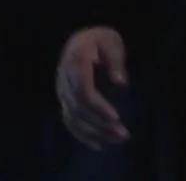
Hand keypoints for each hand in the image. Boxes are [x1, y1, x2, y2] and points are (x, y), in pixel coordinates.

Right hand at [56, 26, 130, 149]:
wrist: (81, 39)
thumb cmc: (100, 41)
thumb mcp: (111, 42)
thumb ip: (115, 60)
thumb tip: (120, 82)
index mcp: (75, 61)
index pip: (82, 89)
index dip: (97, 106)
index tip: (116, 117)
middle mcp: (64, 77)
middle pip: (78, 107)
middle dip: (100, 124)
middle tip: (124, 135)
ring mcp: (61, 89)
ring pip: (73, 116)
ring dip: (95, 132)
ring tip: (117, 140)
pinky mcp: (64, 99)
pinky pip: (68, 120)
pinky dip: (82, 135)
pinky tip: (98, 145)